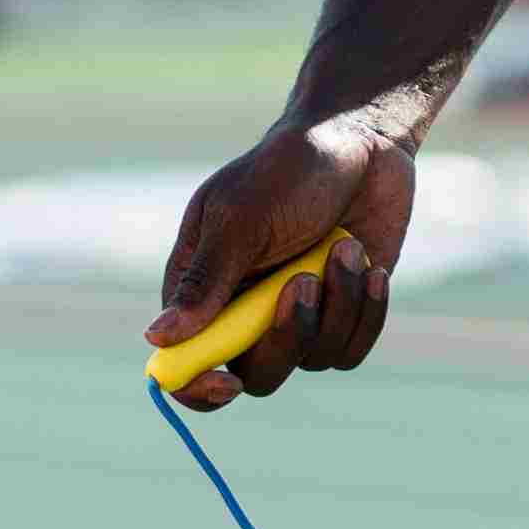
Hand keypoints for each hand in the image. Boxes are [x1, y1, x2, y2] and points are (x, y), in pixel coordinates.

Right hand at [148, 110, 417, 408]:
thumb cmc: (289, 169)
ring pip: (313, 358)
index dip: (197, 388)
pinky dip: (366, 311)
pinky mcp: (344, 311)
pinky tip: (372, 266)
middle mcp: (247, 310)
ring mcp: (298, 314)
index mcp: (204, 288)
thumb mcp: (240, 219)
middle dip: (286, 337)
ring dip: (338, 306)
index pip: (185, 362)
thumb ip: (205, 281)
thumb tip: (157, 339)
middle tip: (304, 283)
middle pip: (256, 376)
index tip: (225, 384)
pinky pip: (352, 347)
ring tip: (346, 246)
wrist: (363, 141)